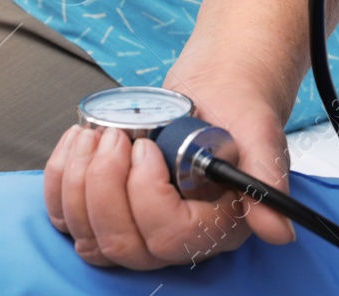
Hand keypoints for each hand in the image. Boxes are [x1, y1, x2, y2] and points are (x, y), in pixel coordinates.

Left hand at [43, 74, 294, 268]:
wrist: (214, 95)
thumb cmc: (236, 112)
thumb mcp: (259, 135)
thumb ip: (266, 181)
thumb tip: (277, 231)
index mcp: (214, 227)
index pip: (169, 237)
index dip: (146, 196)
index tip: (147, 147)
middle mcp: (172, 240)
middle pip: (121, 244)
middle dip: (105, 184)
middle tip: (117, 135)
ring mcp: (134, 230)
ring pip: (88, 235)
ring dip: (80, 178)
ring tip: (98, 132)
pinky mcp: (103, 213)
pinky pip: (64, 215)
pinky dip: (61, 175)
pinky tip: (79, 139)